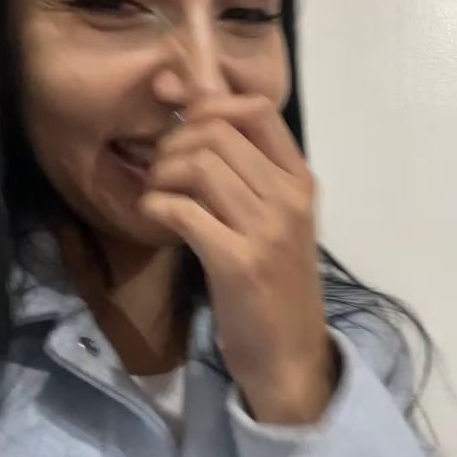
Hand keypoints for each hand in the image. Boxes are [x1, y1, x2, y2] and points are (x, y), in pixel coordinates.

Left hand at [139, 97, 337, 424]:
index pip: (257, 109)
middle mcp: (290, 198)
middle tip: (162, 172)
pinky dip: (156, 207)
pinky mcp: (238, 262)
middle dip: (174, 143)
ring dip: (161, 175)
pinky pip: (182, 209)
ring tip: (158, 196)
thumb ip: (246, 172)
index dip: (208, 102)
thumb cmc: (276, 285)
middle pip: (217, 132)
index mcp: (301, 181)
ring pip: (198, 165)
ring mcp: (268, 230)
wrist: (289, 354)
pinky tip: (155, 219)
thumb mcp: (274, 220)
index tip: (180, 121)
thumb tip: (194, 110)